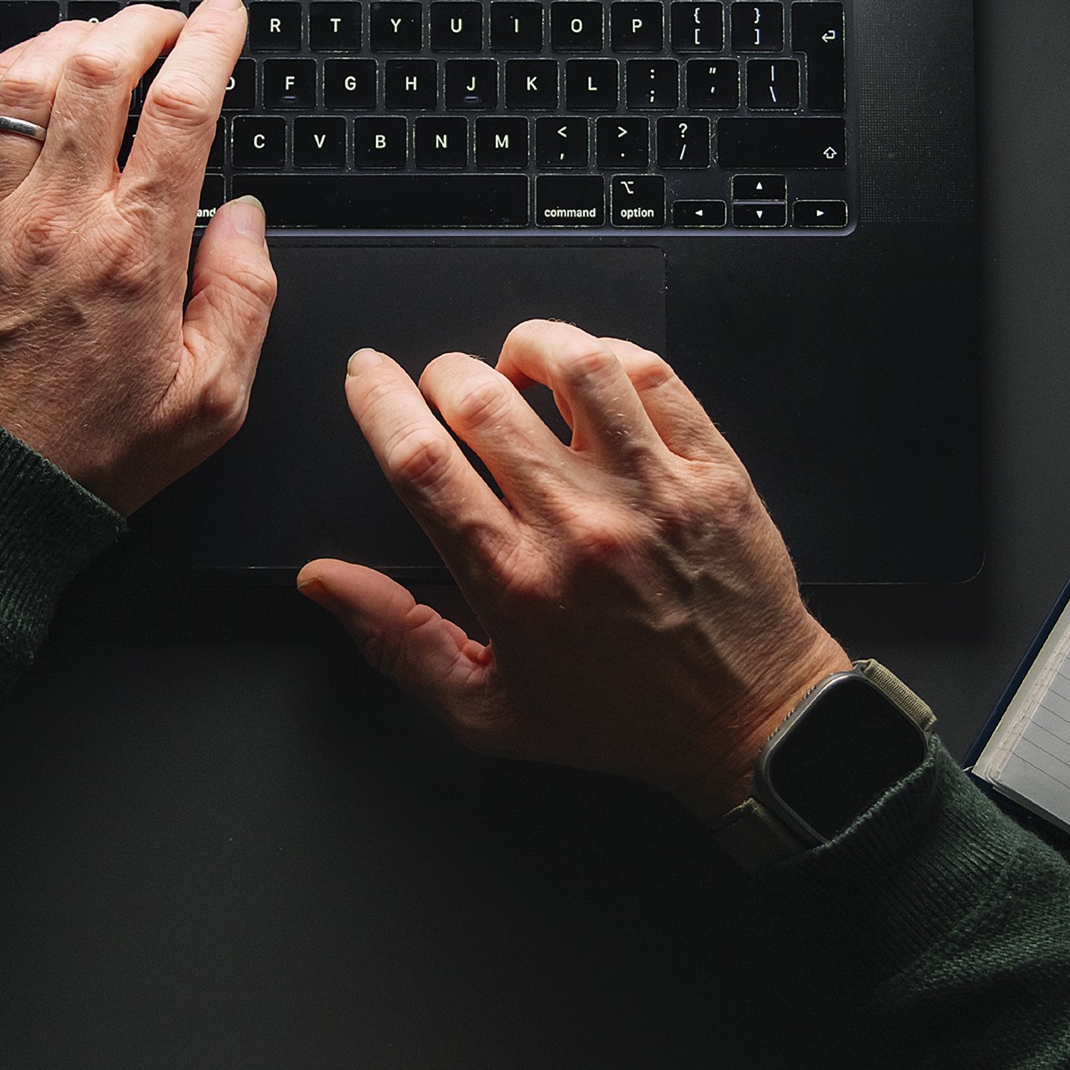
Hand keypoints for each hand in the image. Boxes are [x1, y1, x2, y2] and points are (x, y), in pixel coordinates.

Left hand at [0, 0, 276, 513]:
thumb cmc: (87, 454)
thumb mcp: (210, 401)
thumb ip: (245, 299)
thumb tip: (247, 221)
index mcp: (135, 253)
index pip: (181, 108)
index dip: (210, 43)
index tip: (224, 19)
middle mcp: (58, 218)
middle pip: (102, 65)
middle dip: (147, 22)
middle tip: (172, 23)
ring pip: (31, 77)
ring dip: (75, 36)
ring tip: (105, 37)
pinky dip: (4, 74)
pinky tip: (28, 73)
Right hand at [297, 321, 851, 814]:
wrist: (746, 723)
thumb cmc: (616, 717)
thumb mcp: (484, 709)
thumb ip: (395, 638)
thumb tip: (322, 580)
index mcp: (513, 581)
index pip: (421, 460)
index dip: (379, 400)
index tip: (369, 374)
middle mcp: (579, 528)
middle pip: (481, 399)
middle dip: (443, 374)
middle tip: (445, 389)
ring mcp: (652, 492)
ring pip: (574, 365)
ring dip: (529, 346)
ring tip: (518, 366)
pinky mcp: (711, 472)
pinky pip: (654, 376)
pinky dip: (611, 357)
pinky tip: (594, 379)